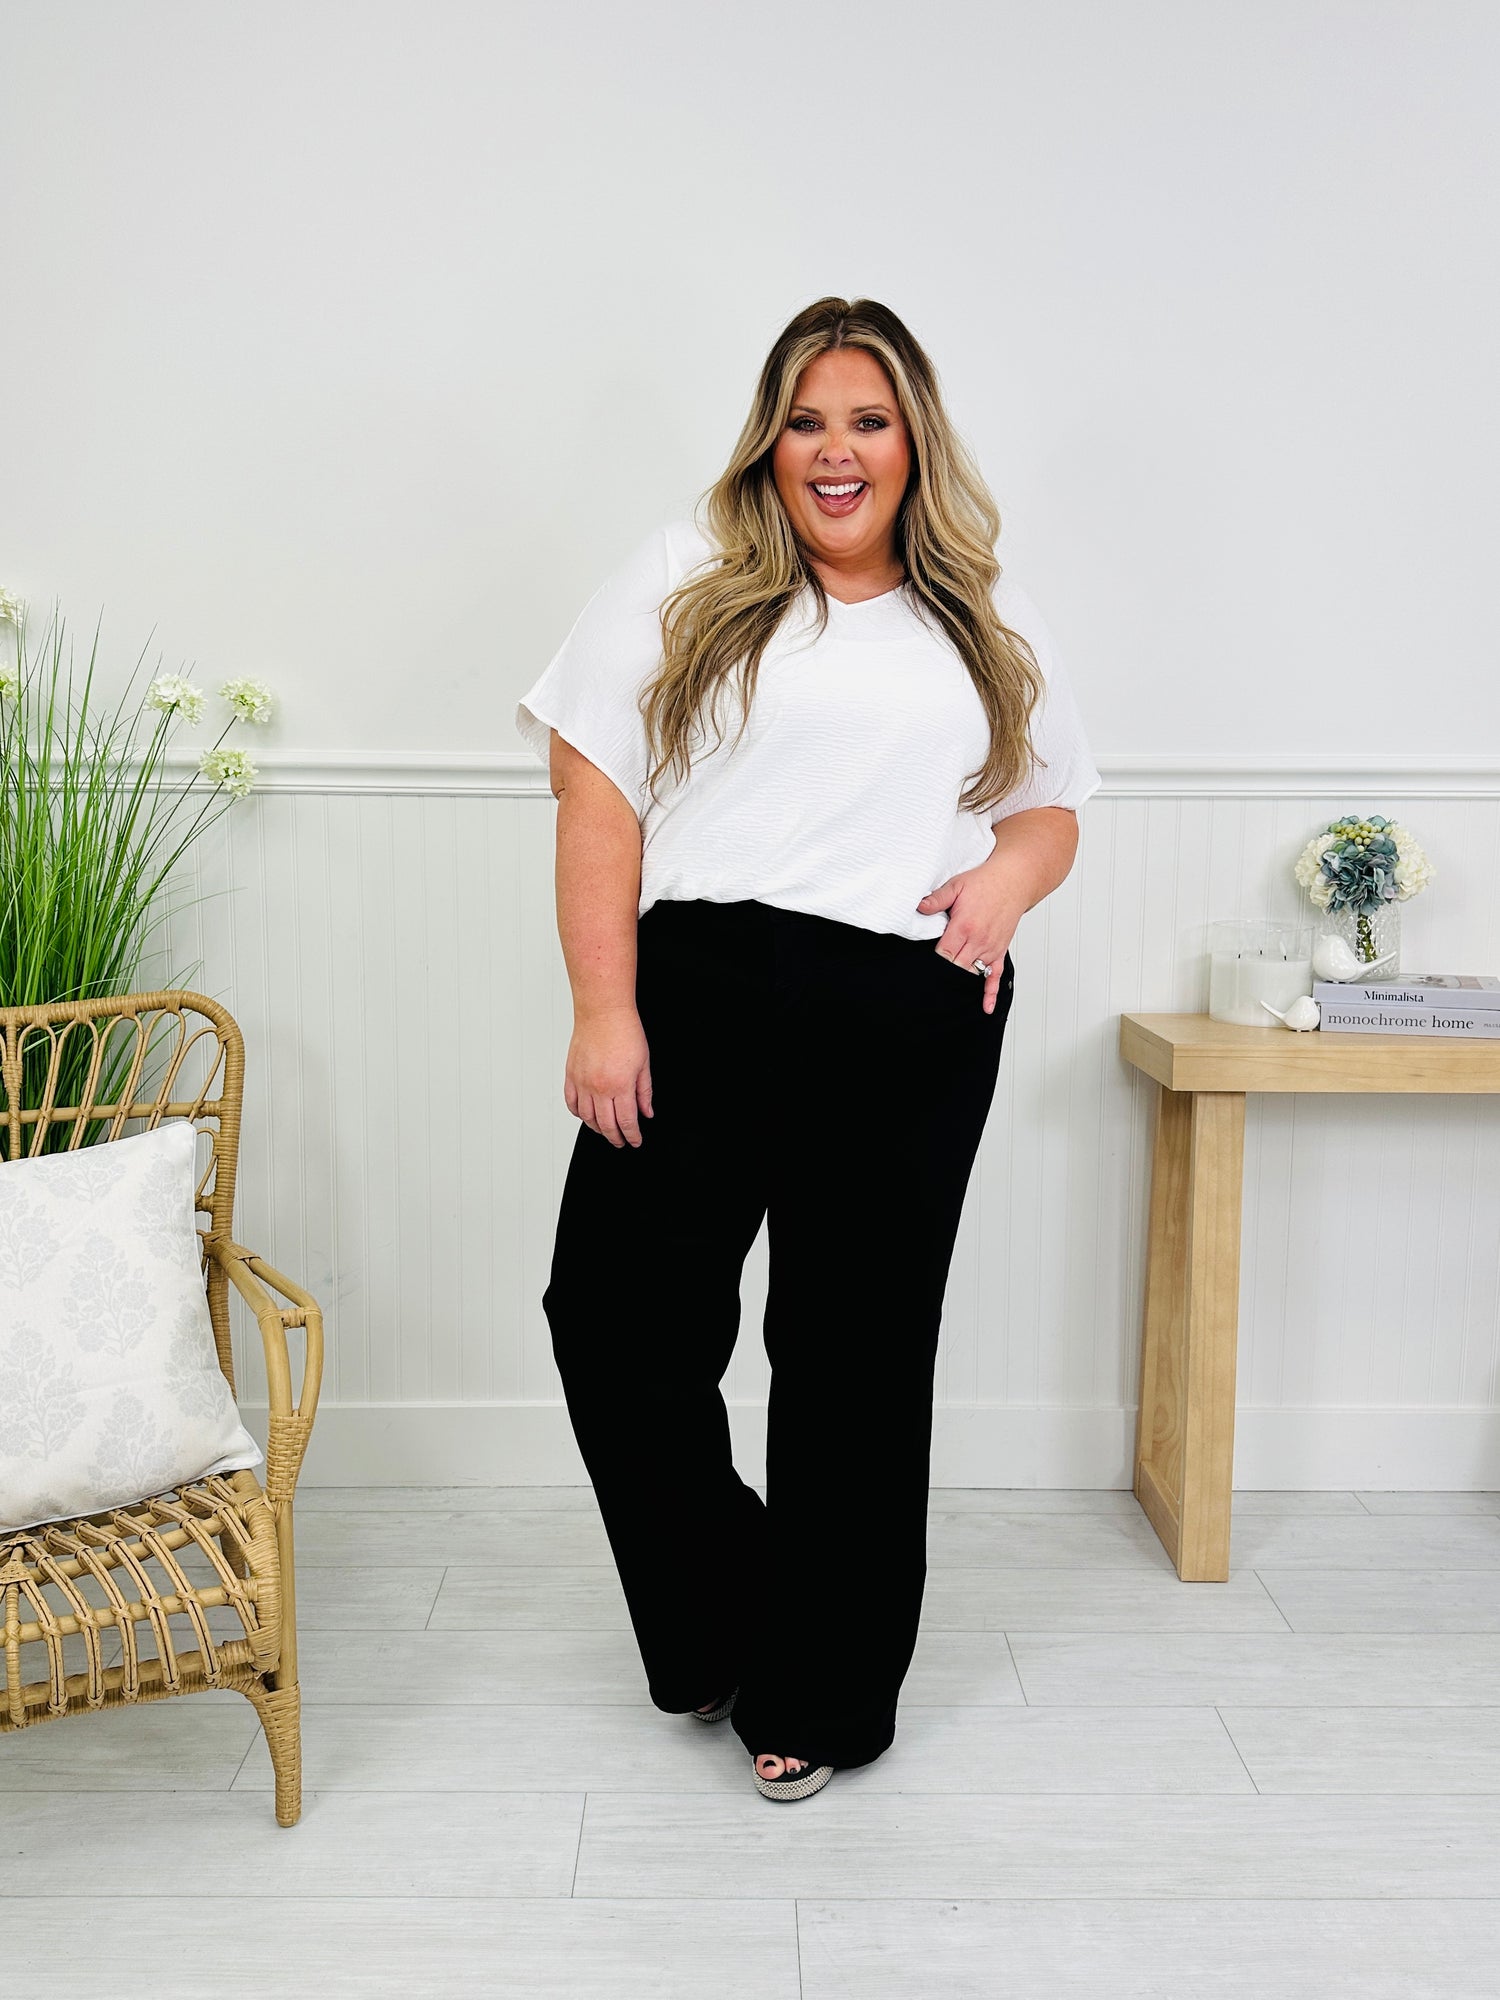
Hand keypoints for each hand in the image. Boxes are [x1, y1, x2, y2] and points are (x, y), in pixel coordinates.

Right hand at [565, 1006, 653, 1146]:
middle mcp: (599, 1088)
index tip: (635, 1141)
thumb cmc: (625, 1032)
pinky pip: (571, 1103)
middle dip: (615, 1138)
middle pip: (606, 1125)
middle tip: (621, 1142)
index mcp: (620, 1086)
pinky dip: (578, 1114)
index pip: (626, 1122)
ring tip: (606, 1131)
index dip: (632, 1136)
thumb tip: (647, 1112)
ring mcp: (582, 1082)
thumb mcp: (644, 1064)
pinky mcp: (571, 1075)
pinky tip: (586, 1116)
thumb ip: (645, 1092)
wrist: (603, 1013)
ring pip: (587, 1118)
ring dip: (597, 1129)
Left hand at [916, 868, 1018, 1015]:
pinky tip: (986, 1008)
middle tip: (931, 982)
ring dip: (960, 981)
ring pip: (972, 973)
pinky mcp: (1000, 951)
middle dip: (944, 974)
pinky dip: (991, 993)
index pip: (944, 954)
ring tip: (946, 993)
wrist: (1014, 881)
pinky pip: (996, 976)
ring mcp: (990, 948)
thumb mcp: (956, 885)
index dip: (933, 962)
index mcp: (964, 927)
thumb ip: (936, 899)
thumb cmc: (985, 882)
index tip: (923, 966)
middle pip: (957, 968)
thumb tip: (918, 907)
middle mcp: (979, 941)